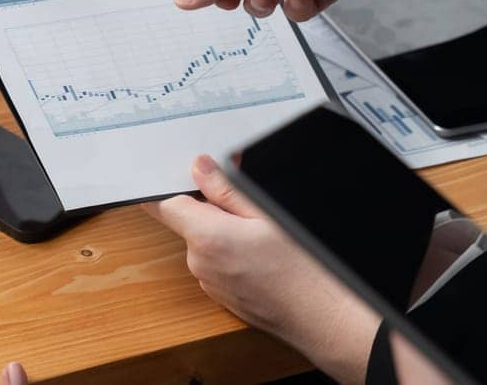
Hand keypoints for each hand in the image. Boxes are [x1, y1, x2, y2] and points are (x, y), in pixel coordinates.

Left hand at [148, 155, 376, 381]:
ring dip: (222, 233)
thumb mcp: (267, 214)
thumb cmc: (302, 267)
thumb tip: (199, 167)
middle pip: (188, 222)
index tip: (182, 175)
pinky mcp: (222, 298)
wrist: (322, 319)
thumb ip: (226, 189)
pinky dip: (231, 254)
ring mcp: (209, 284)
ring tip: (261, 235)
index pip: (164, 204)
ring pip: (204, 244)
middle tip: (246, 204)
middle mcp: (199, 264)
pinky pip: (216, 264)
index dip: (170, 186)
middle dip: (209, 208)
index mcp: (206, 237)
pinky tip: (262, 256)